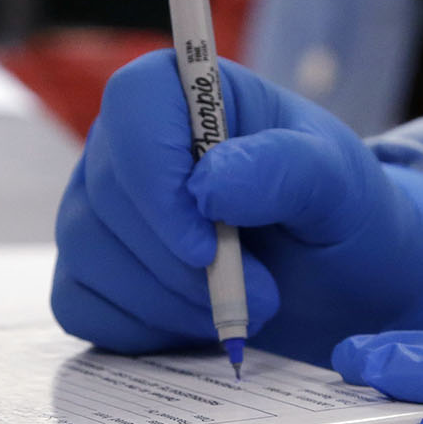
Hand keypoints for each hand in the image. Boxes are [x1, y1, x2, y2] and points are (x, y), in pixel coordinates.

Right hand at [51, 52, 422, 365]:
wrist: (339, 285)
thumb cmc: (339, 216)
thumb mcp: (339, 185)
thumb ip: (284, 169)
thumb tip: (209, 183)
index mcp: (189, 93)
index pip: (134, 103)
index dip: (157, 175)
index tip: (207, 242)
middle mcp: (130, 144)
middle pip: (109, 193)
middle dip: (182, 265)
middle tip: (264, 295)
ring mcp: (102, 209)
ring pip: (90, 256)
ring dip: (171, 303)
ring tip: (247, 310)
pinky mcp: (93, 271)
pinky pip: (83, 305)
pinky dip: (144, 330)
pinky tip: (199, 323)